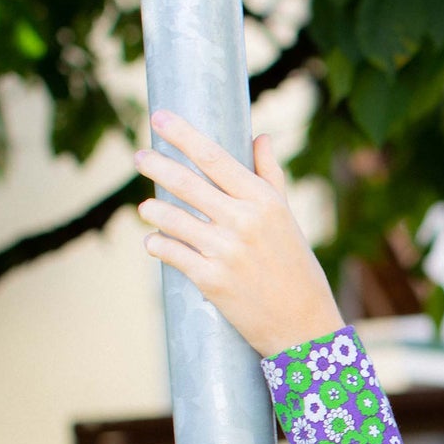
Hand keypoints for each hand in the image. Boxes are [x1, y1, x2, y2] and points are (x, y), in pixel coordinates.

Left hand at [135, 110, 343, 358]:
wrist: (303, 325)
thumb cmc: (295, 268)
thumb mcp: (287, 219)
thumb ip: (270, 176)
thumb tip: (260, 137)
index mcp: (264, 201)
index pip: (215, 157)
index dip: (182, 134)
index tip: (159, 118)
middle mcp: (244, 221)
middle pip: (186, 182)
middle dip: (156, 165)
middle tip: (139, 156)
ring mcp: (226, 251)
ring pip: (170, 218)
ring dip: (152, 210)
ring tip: (147, 209)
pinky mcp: (211, 281)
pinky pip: (170, 253)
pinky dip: (156, 244)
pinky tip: (154, 242)